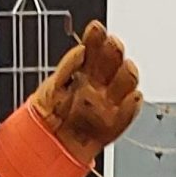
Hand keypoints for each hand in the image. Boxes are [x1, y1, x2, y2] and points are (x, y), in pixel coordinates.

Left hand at [29, 21, 141, 156]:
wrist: (46, 147)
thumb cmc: (44, 117)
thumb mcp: (51, 86)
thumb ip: (68, 67)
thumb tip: (82, 50)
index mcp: (83, 71)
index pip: (95, 48)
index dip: (97, 38)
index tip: (97, 30)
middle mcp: (98, 83)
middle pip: (114, 61)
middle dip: (114, 51)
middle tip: (112, 46)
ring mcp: (108, 102)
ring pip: (127, 81)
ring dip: (126, 73)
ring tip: (123, 69)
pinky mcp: (114, 122)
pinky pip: (129, 111)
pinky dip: (131, 104)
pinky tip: (130, 97)